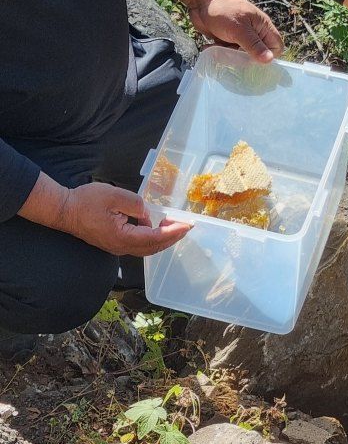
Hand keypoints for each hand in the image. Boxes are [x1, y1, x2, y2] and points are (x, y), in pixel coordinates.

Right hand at [59, 183, 191, 256]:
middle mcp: (121, 247)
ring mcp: (116, 247)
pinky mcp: (113, 243)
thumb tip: (146, 212)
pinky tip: (155, 225)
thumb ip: (136, 204)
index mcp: (123, 237)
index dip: (173, 232)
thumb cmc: (86, 201)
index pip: (155, 238)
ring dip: (162, 238)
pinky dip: (151, 237)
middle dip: (172, 237)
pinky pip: (138, 244)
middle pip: (153, 247)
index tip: (187, 225)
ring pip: (146, 248)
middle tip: (186, 226)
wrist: (64, 210)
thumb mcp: (114, 195)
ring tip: (175, 225)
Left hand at [190, 0, 283, 62]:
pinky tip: (211, 46)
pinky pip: (230, 52)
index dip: (270, 56)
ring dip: (231, 56)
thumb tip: (270, 60)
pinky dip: (221, 52)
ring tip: (220, 49)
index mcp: (263, 27)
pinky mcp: (229, 39)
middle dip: (246, 58)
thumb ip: (254, 45)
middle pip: (259, 54)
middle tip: (234, 56)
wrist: (200, 0)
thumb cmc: (223, 10)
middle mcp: (255, 32)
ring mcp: (241, 36)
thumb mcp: (239, 29)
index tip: (255, 60)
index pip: (277, 46)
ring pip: (243, 55)